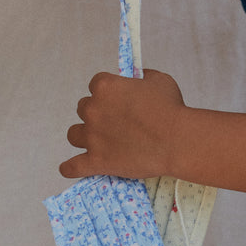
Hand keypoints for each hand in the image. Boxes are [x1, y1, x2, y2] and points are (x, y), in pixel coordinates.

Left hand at [60, 69, 184, 180]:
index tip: (119, 101)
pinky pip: (72, 167)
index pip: (96, 85)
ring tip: (97, 142)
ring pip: (74, 134)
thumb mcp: (159, 80)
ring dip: (83, 136)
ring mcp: (92, 136)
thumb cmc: (171, 109)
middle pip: (83, 109)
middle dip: (96, 114)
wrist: (177, 141)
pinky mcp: (95, 160)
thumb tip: (136, 77)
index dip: (108, 93)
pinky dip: (69, 168)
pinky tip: (69, 168)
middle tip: (115, 123)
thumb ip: (142, 76)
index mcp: (105, 87)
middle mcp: (93, 109)